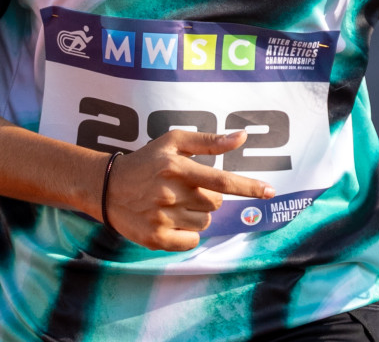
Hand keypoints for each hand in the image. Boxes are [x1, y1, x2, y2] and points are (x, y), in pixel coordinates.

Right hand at [102, 130, 274, 250]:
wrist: (107, 187)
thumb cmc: (146, 161)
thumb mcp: (173, 142)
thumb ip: (208, 141)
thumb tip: (241, 137)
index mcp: (177, 167)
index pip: (221, 180)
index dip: (248, 186)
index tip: (270, 191)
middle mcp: (170, 192)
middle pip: (214, 203)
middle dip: (207, 197)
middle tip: (185, 189)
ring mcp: (162, 217)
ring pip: (204, 223)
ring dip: (197, 214)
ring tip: (174, 203)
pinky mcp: (156, 238)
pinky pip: (191, 241)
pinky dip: (187, 234)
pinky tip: (171, 220)